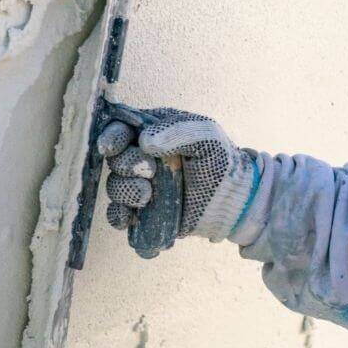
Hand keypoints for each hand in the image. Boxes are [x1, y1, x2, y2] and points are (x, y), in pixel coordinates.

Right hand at [98, 108, 257, 241]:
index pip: (121, 129)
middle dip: (125, 166)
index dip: (112, 137)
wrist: (235, 201)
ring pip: (115, 188)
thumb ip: (177, 130)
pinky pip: (120, 216)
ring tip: (147, 196)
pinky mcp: (145, 212)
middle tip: (149, 172)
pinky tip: (129, 218)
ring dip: (125, 191)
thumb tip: (144, 140)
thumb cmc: (222, 162)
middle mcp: (142, 159)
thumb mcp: (206, 135)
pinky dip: (119, 218)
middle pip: (115, 161)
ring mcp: (142, 186)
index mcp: (154, 134)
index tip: (112, 147)